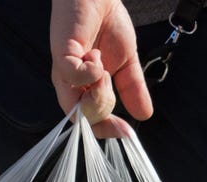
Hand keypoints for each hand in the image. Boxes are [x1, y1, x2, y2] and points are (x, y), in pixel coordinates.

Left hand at [50, 0, 152, 136]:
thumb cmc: (107, 24)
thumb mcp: (127, 62)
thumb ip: (133, 88)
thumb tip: (144, 115)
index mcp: (84, 88)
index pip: (88, 122)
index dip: (106, 130)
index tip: (127, 132)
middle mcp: (70, 83)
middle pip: (82, 120)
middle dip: (104, 110)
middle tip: (112, 80)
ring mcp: (64, 70)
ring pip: (76, 106)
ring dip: (98, 93)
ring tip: (104, 68)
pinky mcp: (62, 53)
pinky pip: (74, 77)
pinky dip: (90, 73)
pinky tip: (95, 56)